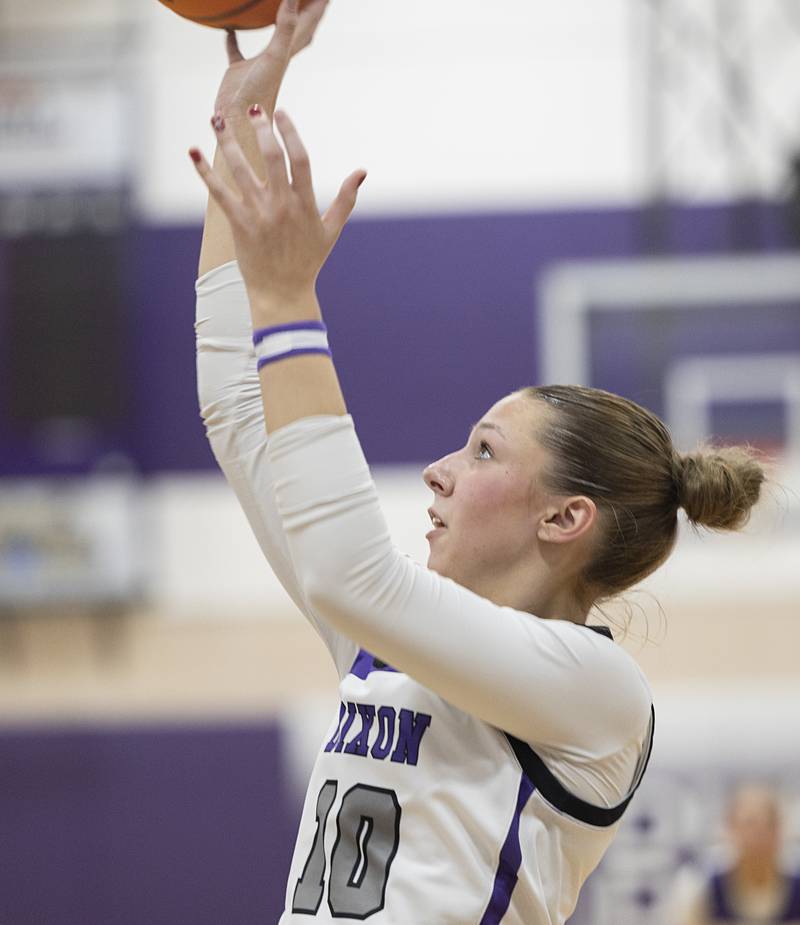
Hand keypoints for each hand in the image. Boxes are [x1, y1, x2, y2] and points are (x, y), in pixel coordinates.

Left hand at [190, 107, 365, 317]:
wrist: (283, 293)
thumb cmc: (308, 262)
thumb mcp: (331, 230)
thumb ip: (346, 199)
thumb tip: (362, 171)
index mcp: (304, 204)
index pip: (299, 159)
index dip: (290, 133)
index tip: (281, 114)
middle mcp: (281, 205)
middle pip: (270, 157)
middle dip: (261, 129)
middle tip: (253, 109)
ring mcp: (259, 214)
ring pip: (240, 169)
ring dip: (228, 141)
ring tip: (218, 118)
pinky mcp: (239, 224)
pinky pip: (219, 192)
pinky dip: (204, 171)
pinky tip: (193, 152)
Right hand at [215, 0, 328, 121]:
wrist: (238, 124)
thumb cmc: (258, 94)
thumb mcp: (274, 56)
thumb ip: (285, 28)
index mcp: (289, 51)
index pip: (309, 22)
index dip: (319, 5)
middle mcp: (277, 56)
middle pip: (297, 27)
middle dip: (306, 10)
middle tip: (311, 0)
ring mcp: (258, 63)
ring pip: (269, 37)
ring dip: (275, 21)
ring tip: (274, 5)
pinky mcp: (239, 71)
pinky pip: (236, 50)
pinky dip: (234, 39)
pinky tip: (229, 29)